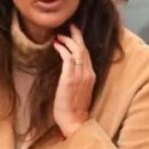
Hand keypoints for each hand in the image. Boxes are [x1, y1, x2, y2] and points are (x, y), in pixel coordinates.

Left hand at [52, 23, 94, 137]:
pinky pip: (68, 59)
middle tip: (70, 26)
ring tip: (60, 35)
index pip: (88, 54)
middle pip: (84, 49)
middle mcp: (88, 73)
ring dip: (68, 41)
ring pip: (77, 51)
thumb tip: (69, 70)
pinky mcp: (69, 79)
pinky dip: (63, 50)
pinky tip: (56, 45)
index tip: (74, 34)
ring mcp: (80, 76)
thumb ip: (77, 78)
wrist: (74, 121)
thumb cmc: (74, 109)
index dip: (81, 42)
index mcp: (91, 76)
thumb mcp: (79, 90)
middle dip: (76, 36)